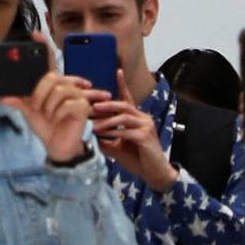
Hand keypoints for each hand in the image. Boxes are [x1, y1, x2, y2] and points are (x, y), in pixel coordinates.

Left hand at [3, 40, 91, 162]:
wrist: (57, 146)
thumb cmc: (46, 126)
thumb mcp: (29, 112)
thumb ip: (19, 101)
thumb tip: (4, 97)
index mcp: (52, 84)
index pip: (49, 61)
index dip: (43, 46)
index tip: (34, 34)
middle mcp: (65, 85)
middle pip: (50, 77)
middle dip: (39, 94)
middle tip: (36, 106)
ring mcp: (76, 94)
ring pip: (58, 90)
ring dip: (48, 106)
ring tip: (49, 115)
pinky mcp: (83, 106)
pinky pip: (66, 103)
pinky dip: (57, 114)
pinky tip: (58, 119)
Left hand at [86, 71, 178, 188]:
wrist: (155, 174)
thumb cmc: (137, 159)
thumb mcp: (118, 146)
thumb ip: (106, 138)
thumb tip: (89, 132)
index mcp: (137, 118)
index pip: (129, 98)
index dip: (123, 84)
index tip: (118, 70)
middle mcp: (143, 118)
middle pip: (124, 105)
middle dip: (107, 104)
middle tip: (93, 106)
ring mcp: (146, 126)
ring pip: (124, 117)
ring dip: (107, 120)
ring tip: (94, 124)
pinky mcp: (146, 137)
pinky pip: (127, 131)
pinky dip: (113, 132)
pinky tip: (104, 135)